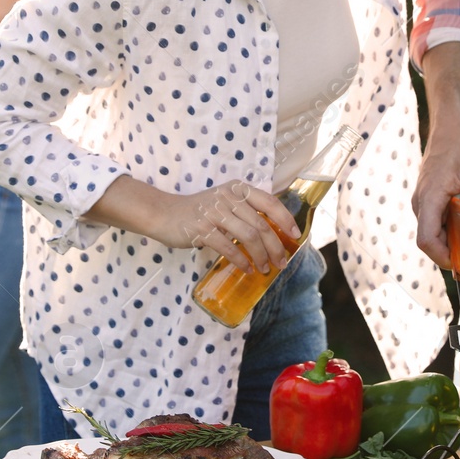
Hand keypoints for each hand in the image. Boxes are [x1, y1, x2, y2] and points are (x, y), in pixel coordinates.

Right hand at [158, 181, 298, 274]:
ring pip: (248, 237)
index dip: (285, 219)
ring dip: (260, 256)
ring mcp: (214, 213)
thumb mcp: (224, 202)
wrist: (163, 214)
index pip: (269, 202)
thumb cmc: (199, 211)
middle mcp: (228, 197)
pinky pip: (228, 248)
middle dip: (275, 247)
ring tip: (265, 269)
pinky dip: (241, 261)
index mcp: (237, 189)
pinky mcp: (202, 229)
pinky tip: (247, 269)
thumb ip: (245, 211)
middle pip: (261, 224)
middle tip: (281, 263)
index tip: (295, 236)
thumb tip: (273, 234)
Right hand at [414, 126, 459, 268]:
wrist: (451, 125)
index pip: (427, 239)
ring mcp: (425, 201)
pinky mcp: (431, 199)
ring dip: (457, 237)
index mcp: (429, 197)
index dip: (443, 256)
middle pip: (432, 239)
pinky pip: (440, 220)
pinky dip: (456, 226)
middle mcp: (422, 203)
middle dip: (455, 249)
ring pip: (437, 231)